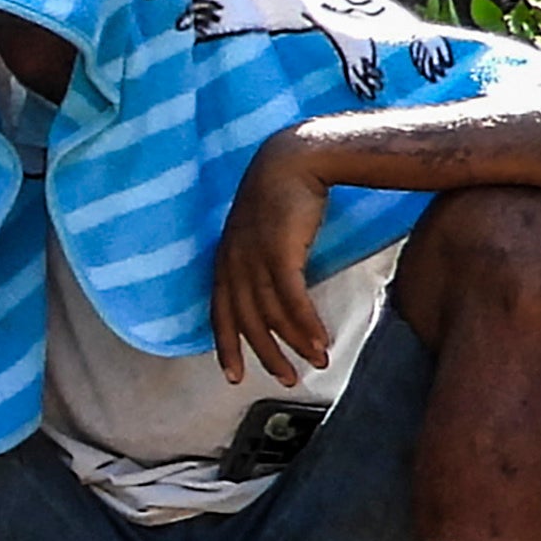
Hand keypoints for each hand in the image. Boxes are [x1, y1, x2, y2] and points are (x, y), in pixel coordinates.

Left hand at [212, 136, 335, 381]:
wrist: (293, 161)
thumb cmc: (282, 197)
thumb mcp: (261, 234)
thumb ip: (261, 263)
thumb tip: (277, 291)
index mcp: (225, 261)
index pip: (220, 314)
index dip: (226, 347)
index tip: (233, 377)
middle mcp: (233, 264)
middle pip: (247, 322)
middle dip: (266, 355)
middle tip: (286, 379)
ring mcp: (253, 259)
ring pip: (271, 315)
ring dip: (295, 344)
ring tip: (316, 362)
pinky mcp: (279, 253)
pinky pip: (292, 300)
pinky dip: (306, 325)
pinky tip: (320, 342)